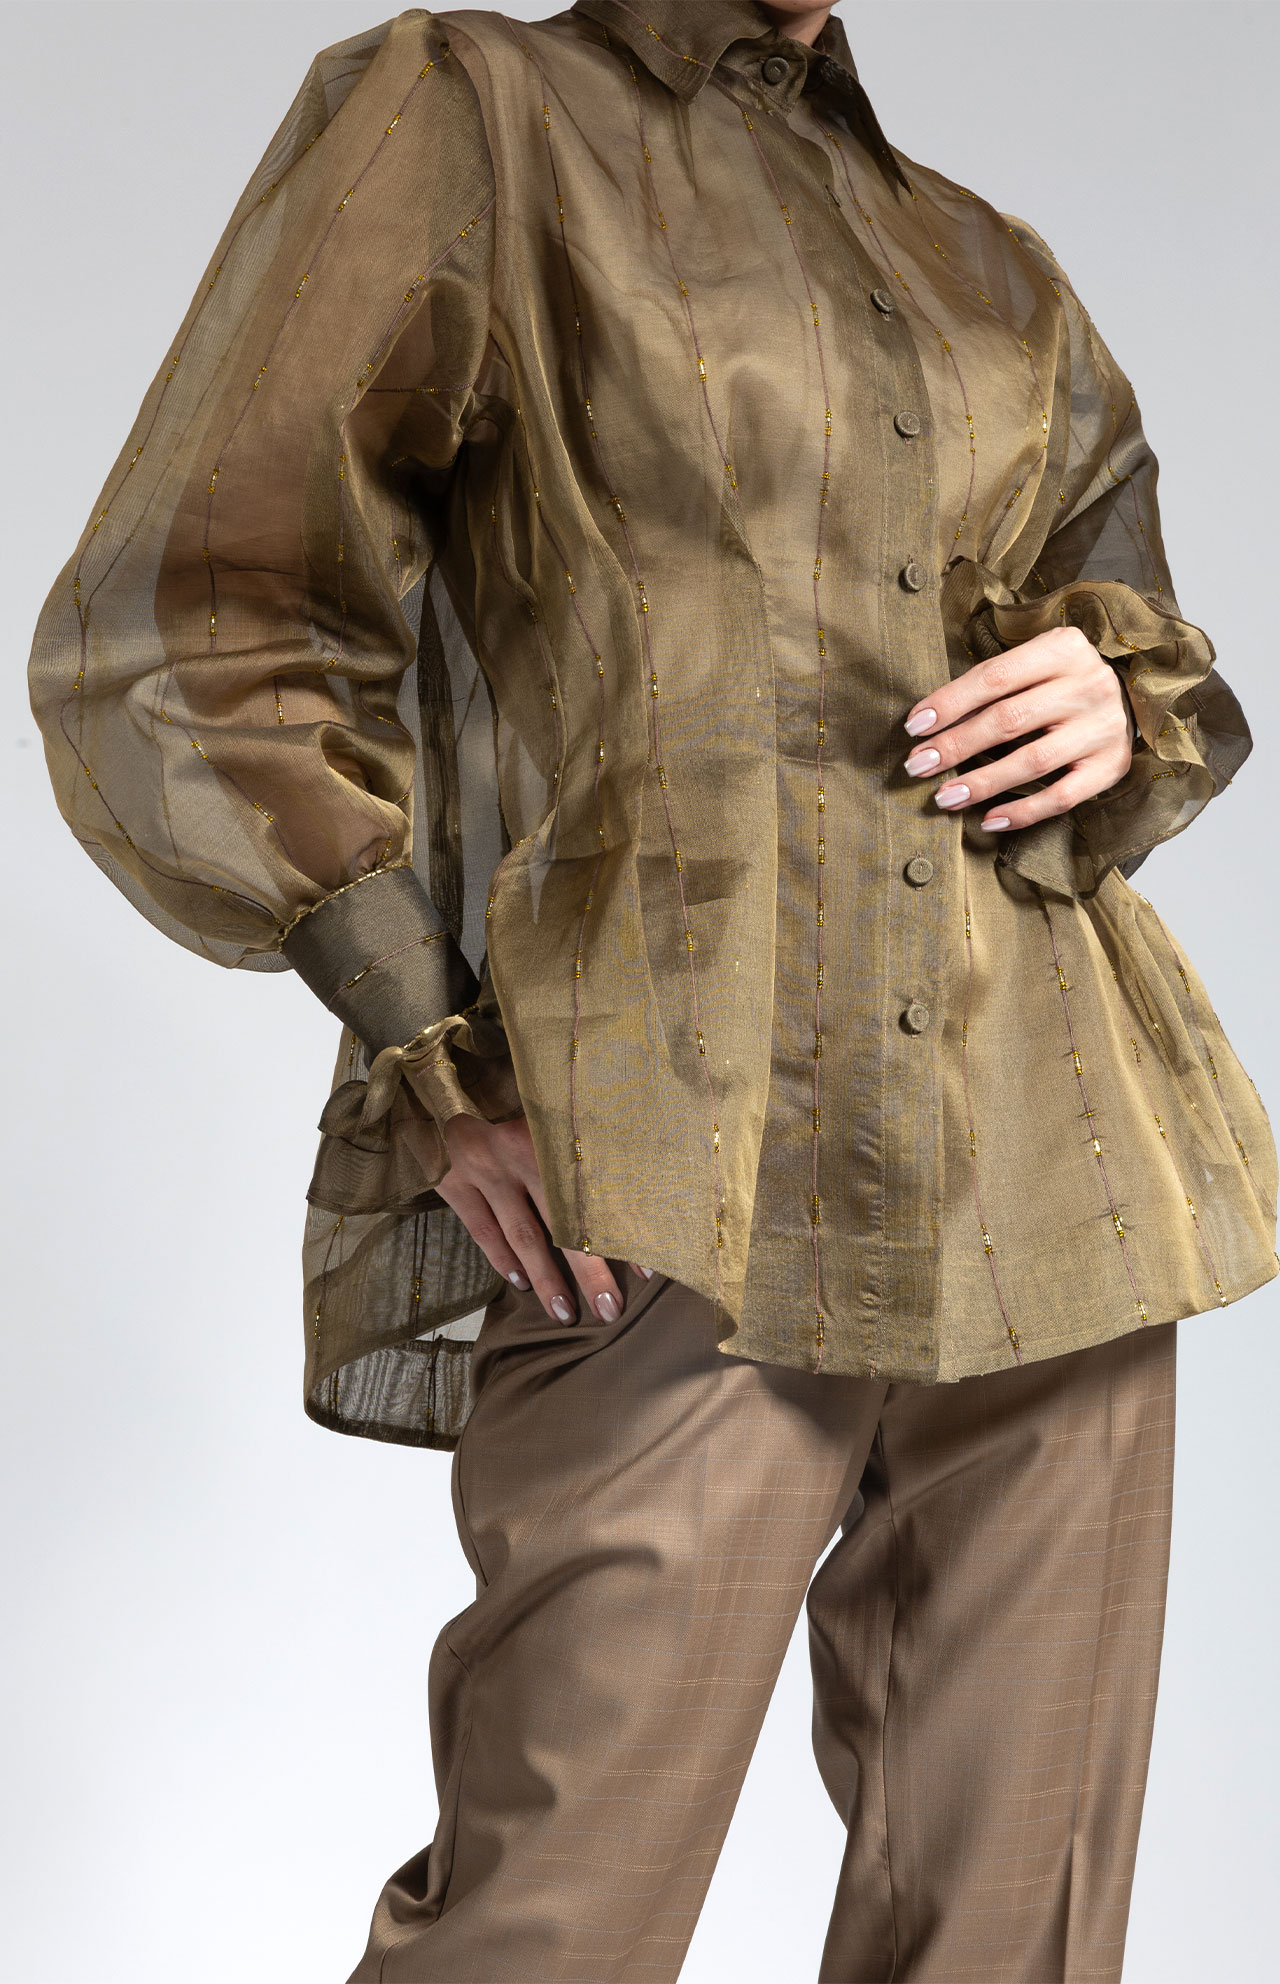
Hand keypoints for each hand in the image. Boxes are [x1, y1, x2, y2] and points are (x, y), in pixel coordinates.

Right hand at [434, 1112, 647, 1323]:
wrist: (442, 1095)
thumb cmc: (514, 1112)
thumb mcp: (552, 1120)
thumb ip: (585, 1148)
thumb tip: (637, 1195)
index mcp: (553, 1135)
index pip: (595, 1192)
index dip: (621, 1233)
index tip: (646, 1272)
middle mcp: (521, 1153)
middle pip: (562, 1221)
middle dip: (588, 1271)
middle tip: (609, 1310)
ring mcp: (484, 1170)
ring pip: (522, 1234)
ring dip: (545, 1277)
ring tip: (564, 1312)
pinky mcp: (453, 1183)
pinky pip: (483, 1230)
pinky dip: (502, 1259)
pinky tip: (520, 1283)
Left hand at [901, 625, 1134, 831]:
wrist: (1130, 700)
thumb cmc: (1063, 682)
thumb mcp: (1036, 663)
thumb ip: (996, 683)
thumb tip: (931, 721)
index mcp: (1063, 649)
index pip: (994, 676)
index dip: (950, 702)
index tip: (915, 726)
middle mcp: (1088, 685)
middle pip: (1008, 719)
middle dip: (955, 745)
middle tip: (918, 765)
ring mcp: (1103, 727)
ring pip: (1032, 760)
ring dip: (982, 783)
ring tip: (945, 797)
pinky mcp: (1111, 766)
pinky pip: (1061, 796)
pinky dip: (1022, 811)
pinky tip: (990, 819)